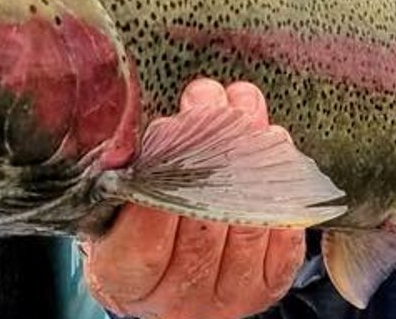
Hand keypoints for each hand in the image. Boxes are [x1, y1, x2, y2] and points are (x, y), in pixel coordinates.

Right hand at [82, 79, 306, 318]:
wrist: (163, 270)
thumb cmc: (129, 225)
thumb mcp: (110, 203)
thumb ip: (127, 173)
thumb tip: (163, 127)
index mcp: (126, 282)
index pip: (145, 242)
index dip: (161, 182)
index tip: (168, 128)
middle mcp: (178, 300)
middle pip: (205, 226)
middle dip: (211, 151)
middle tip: (208, 97)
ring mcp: (229, 297)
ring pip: (249, 225)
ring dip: (250, 155)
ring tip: (242, 105)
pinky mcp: (269, 285)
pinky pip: (285, 236)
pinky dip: (282, 187)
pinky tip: (272, 146)